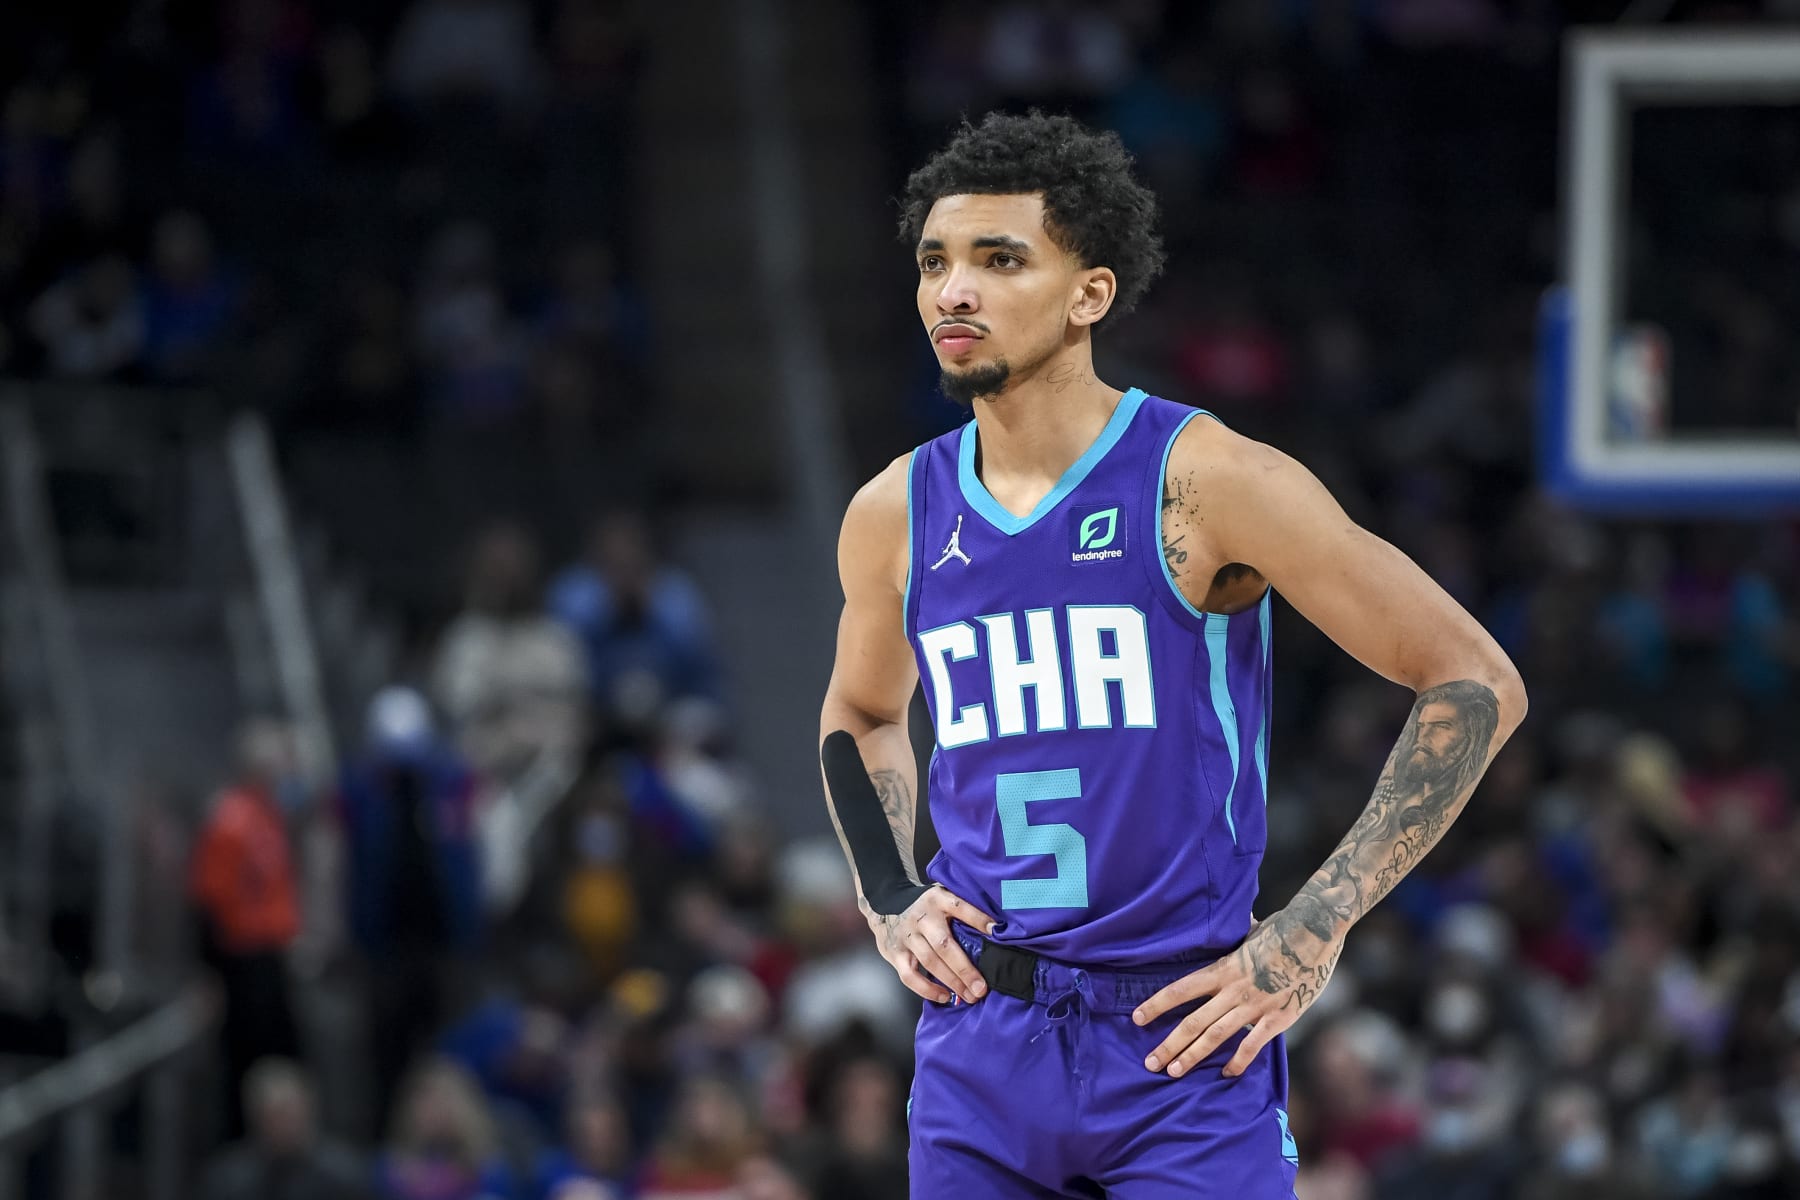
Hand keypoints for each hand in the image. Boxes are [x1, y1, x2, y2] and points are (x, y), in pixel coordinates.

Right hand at [865, 884, 997, 1004]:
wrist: (885, 902)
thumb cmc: (925, 906)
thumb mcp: (942, 897)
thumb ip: (962, 908)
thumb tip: (996, 929)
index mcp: (937, 899)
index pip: (960, 907)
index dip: (978, 918)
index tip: (996, 931)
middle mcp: (922, 917)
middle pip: (944, 945)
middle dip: (965, 969)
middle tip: (982, 988)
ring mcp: (907, 936)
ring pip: (930, 962)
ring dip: (951, 982)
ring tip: (970, 996)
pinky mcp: (895, 953)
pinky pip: (909, 976)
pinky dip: (926, 989)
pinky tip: (944, 996)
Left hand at [1132, 909, 1342, 1077]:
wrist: (1314, 933)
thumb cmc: (1283, 929)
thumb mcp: (1251, 932)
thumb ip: (1237, 937)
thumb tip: (1237, 920)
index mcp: (1222, 968)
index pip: (1181, 989)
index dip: (1157, 1004)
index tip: (1137, 1018)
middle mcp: (1232, 989)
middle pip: (1193, 1021)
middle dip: (1169, 1044)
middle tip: (1150, 1063)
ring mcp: (1255, 1005)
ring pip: (1215, 1035)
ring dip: (1193, 1055)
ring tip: (1174, 1072)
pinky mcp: (1278, 1017)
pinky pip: (1253, 1044)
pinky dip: (1238, 1061)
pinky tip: (1226, 1073)